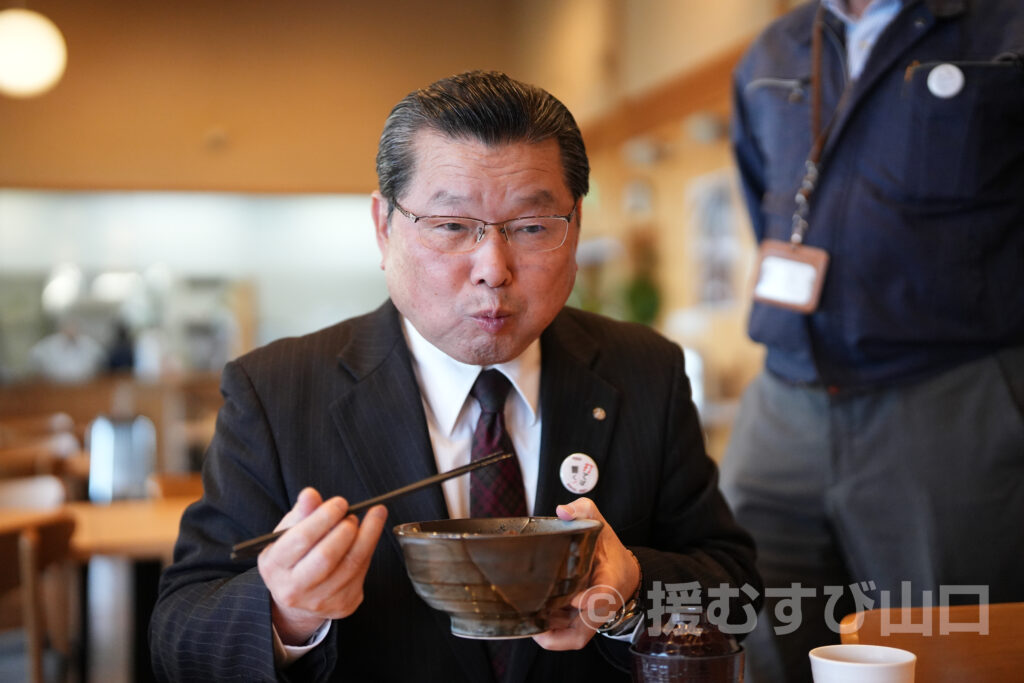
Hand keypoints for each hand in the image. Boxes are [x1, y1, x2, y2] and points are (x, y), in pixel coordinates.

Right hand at [257, 487, 387, 644]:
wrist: (297, 601)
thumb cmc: (293, 558)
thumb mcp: (287, 534)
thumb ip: (300, 513)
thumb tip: (310, 494)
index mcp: (274, 566)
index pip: (301, 539)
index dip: (324, 517)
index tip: (340, 502)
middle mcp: (293, 589)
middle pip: (327, 556)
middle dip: (346, 529)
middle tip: (352, 514)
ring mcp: (319, 601)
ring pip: (351, 565)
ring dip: (367, 536)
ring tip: (371, 518)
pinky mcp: (342, 606)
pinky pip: (362, 573)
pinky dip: (369, 550)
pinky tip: (369, 536)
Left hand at [532, 497, 641, 650]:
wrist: (626, 573)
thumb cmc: (609, 550)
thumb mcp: (600, 524)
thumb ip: (583, 511)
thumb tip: (562, 511)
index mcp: (611, 579)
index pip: (603, 596)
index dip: (590, 601)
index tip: (574, 598)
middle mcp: (602, 606)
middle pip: (581, 632)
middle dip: (556, 633)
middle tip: (531, 621)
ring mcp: (591, 618)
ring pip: (571, 638)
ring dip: (547, 634)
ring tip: (523, 621)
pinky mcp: (582, 623)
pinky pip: (565, 636)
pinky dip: (548, 633)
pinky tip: (529, 620)